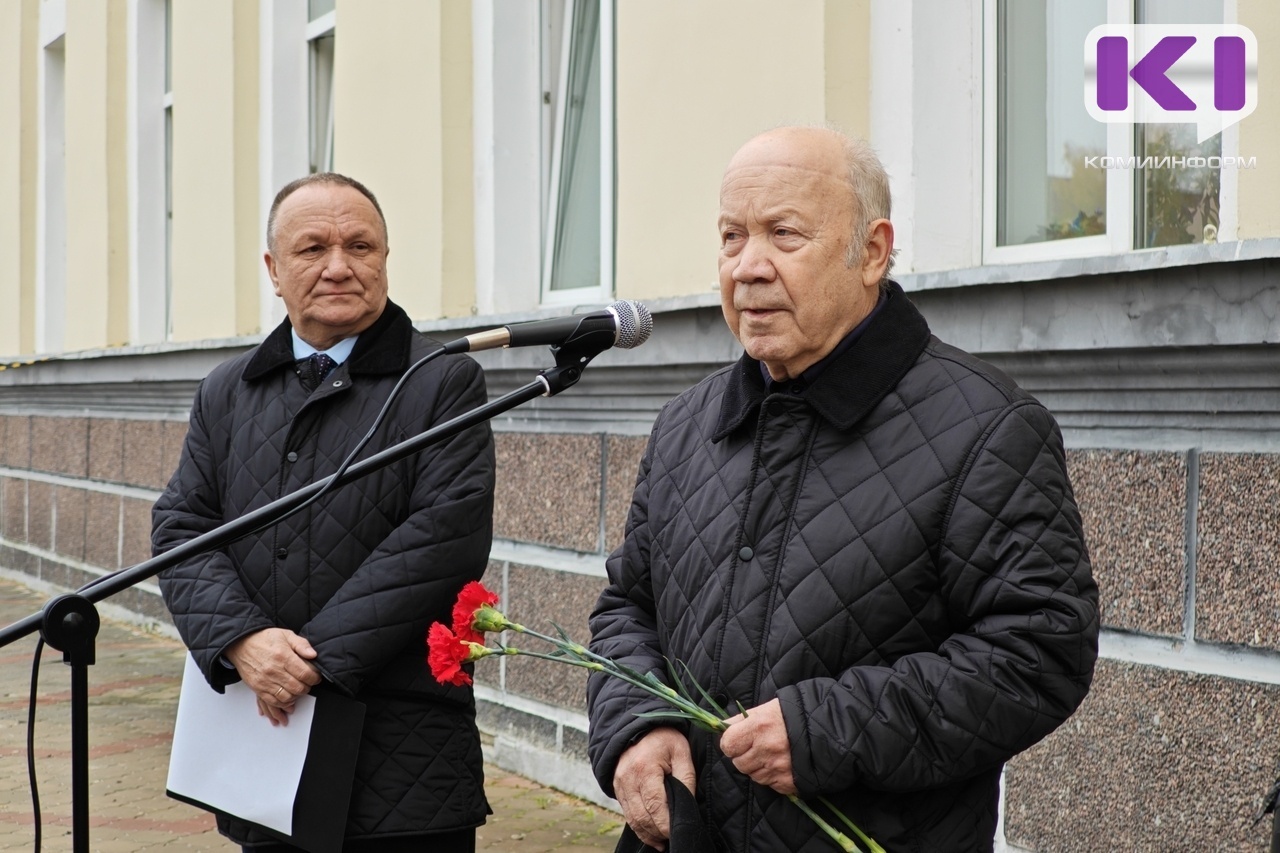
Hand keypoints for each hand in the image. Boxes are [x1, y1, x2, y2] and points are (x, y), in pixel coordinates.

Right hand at [224, 628, 321, 725]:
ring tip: (299, 690)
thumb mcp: (286, 635)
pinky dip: (283, 703)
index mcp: (283, 656)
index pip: (305, 674)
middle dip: (307, 687)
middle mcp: (274, 671)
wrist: (242, 644)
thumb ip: (302, 644)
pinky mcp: (258, 688)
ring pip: (287, 697)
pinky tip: (288, 699)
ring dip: (296, 696)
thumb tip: (313, 655)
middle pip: (297, 688)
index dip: (314, 678)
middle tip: (308, 683)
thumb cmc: (265, 639)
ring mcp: (265, 681)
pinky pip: (273, 702)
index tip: (316, 677)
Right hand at [613, 727, 695, 850]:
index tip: (679, 832)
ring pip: (633, 819)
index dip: (666, 824)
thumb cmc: (664, 738)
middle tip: (674, 838)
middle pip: (642, 816)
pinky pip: (628, 814)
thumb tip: (687, 806)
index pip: (655, 805)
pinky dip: (640, 827)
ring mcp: (619, 784)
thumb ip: (686, 778)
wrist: (639, 727)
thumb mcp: (681, 752)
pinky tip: (652, 834)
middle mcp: (628, 778)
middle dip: (658, 832)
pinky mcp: (617, 788)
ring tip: (664, 842)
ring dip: (648, 834)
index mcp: (644, 768)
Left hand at [720, 698, 796, 794]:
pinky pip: (770, 784)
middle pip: (739, 763)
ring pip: (753, 776)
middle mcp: (767, 749)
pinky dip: (773, 777)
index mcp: (759, 726)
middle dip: (744, 756)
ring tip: (772, 754)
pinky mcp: (788, 783)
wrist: (827, 729)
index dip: (731, 743)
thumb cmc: (793, 715)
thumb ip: (741, 720)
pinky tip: (783, 764)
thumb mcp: (765, 709)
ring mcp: (778, 768)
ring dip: (758, 768)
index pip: (727, 745)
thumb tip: (721, 728)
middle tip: (757, 747)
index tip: (737, 740)